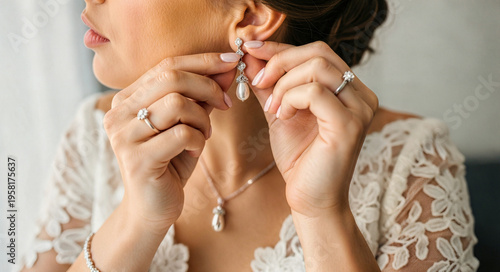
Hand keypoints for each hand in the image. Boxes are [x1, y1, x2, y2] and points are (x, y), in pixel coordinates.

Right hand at [103, 53, 237, 233]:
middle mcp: (118, 112)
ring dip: (202, 118)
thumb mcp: (187, 124)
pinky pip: (180, 134)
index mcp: (127, 98)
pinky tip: (195, 151)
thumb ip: (201, 97)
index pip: (166, 65)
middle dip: (208, 86)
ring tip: (204, 134)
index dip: (203, 61)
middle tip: (226, 103)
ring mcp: (124, 136)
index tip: (231, 62)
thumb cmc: (170, 162)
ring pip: (176, 103)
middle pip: (170, 77)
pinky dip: (198, 139)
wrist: (153, 208)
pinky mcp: (137, 159)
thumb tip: (227, 69)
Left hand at [244, 41, 377, 217]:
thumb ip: (271, 84)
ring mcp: (359, 109)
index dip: (282, 48)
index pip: (318, 52)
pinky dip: (290, 99)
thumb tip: (252, 55)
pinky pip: (314, 92)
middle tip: (258, 80)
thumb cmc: (300, 158)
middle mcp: (361, 95)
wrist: (310, 198)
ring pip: (317, 67)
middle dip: (280, 61)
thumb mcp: (281, 112)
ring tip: (273, 107)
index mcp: (350, 90)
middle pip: (319, 52)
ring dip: (284, 84)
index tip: (252, 49)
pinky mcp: (349, 125)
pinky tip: (283, 117)